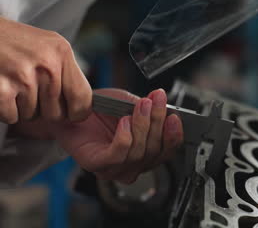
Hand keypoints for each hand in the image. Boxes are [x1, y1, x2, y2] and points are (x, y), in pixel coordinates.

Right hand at [0, 17, 91, 123]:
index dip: (77, 112)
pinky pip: (12, 117)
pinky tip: (4, 89)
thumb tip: (82, 104)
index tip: (72, 113)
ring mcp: (23, 78)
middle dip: (45, 109)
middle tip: (32, 91)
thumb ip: (65, 71)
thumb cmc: (13, 41)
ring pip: (33, 116)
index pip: (82, 97)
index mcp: (61, 53)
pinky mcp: (2, 91)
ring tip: (15, 84)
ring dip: (23, 107)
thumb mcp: (48, 46)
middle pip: (57, 113)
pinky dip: (5, 109)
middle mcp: (46, 65)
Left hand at [56, 88, 182, 183]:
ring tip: (141, 105)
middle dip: (157, 122)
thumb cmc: (100, 109)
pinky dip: (125, 136)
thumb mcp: (130, 104)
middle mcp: (131, 166)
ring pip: (138, 153)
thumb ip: (148, 110)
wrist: (69, 109)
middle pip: (154, 151)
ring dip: (142, 125)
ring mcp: (114, 169)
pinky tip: (124, 121)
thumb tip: (165, 108)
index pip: (166, 152)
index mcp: (144, 154)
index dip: (174, 136)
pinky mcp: (96, 165)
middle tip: (156, 101)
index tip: (174, 117)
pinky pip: (118, 154)